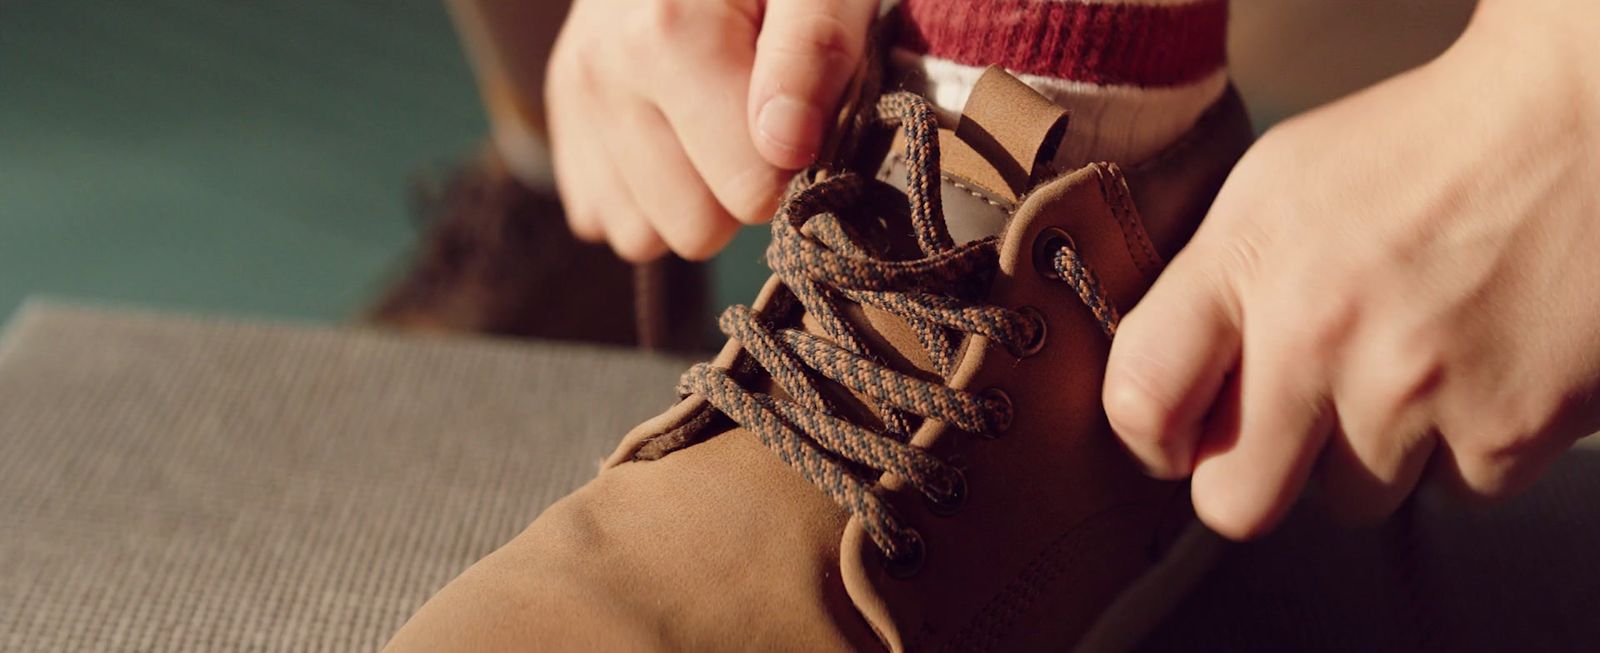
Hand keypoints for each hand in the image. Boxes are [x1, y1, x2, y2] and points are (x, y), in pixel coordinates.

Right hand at [545, 0, 877, 260]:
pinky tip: (674, 130)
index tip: (797, 107)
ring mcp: (572, 104)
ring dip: (691, 197)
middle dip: (737, 187)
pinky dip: (647, 195)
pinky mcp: (559, 126)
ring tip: (711, 119)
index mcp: (668, 34)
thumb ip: (815, 51)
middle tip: (753, 115)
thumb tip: (785, 147)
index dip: (793, 160)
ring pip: (644, 238)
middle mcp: (601, 74)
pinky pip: (606, 222)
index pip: (753, 190)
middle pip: (696, 229)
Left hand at [1103, 0, 1599, 539]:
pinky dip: (1465, 445)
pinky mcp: (1509, 431)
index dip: (1150, 439)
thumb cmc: (1423, 150)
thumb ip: (1211, 291)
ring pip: (1353, 500)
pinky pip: (1454, 490)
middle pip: (1237, 504)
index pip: (1141, 401)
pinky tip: (1479, 363)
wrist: (1583, 123)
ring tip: (1410, 358)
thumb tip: (1172, 399)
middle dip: (1256, 476)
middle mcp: (1320, 332)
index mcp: (1248, 260)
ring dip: (1371, 452)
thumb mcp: (1275, 187)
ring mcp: (1415, 390)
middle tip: (1290, 426)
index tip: (1176, 437)